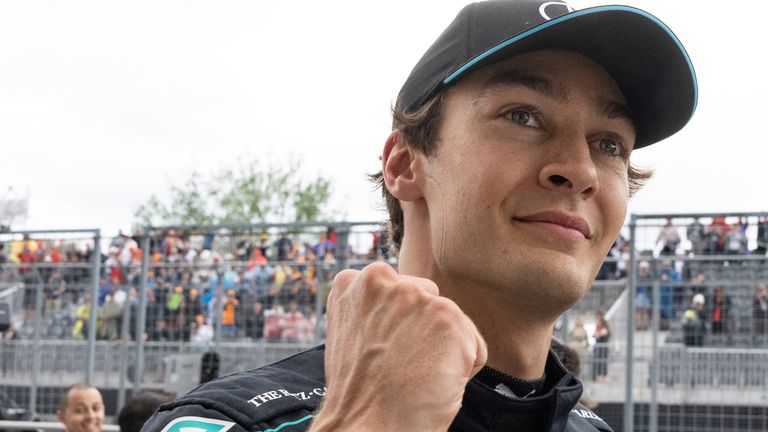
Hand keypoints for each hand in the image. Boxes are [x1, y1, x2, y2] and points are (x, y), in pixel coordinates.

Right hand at [310, 262, 486, 431]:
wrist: (367, 428)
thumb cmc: (362, 394)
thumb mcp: (354, 334)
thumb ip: (377, 309)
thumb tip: (410, 308)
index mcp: (354, 282)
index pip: (402, 294)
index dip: (398, 329)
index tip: (382, 354)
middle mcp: (381, 277)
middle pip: (429, 301)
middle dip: (424, 332)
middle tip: (400, 365)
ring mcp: (414, 295)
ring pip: (453, 324)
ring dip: (444, 353)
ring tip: (414, 375)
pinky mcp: (446, 316)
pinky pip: (474, 347)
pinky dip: (464, 371)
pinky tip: (432, 383)